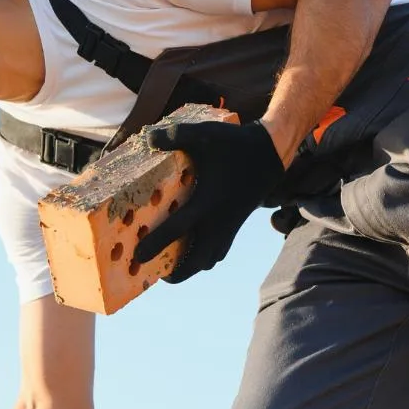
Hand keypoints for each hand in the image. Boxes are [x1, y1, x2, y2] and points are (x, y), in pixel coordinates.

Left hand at [132, 119, 284, 282]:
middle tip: (154, 274)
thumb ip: (174, 136)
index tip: (137, 257)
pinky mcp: (235, 226)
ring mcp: (229, 226)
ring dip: (190, 268)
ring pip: (208, 260)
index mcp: (206, 202)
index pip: (176, 230)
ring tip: (170, 267)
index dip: (155, 245)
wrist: (271, 154)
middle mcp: (218, 221)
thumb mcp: (203, 134)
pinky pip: (219, 252)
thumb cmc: (234, 144)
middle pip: (196, 262)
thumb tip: (148, 138)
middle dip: (175, 273)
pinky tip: (192, 251)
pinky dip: (204, 258)